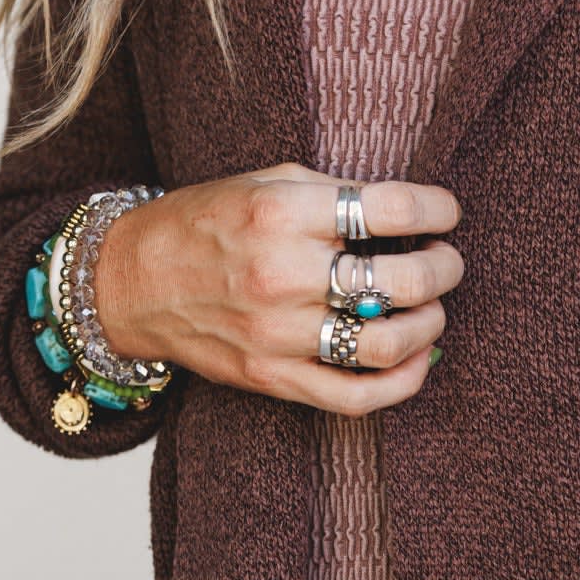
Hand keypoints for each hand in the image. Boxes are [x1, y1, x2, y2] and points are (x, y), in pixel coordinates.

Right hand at [95, 162, 463, 413]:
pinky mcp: (273, 378)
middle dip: (444, 270)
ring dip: (430, 325)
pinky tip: (418, 359)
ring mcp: (277, 333)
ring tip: (433, 309)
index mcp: (281, 213)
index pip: (390, 209)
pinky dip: (404, 381)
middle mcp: (281, 274)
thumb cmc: (206, 224)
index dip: (436, 210)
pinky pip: (356, 396)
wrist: (130, 282)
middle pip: (399, 282)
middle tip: (448, 263)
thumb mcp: (264, 183)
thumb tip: (414, 213)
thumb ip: (335, 194)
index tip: (447, 213)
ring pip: (387, 342)